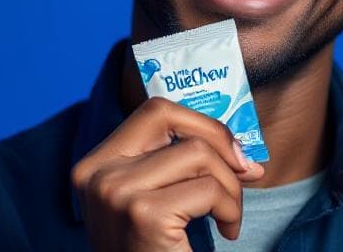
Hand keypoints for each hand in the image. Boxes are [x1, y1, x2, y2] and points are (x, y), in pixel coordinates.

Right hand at [71, 97, 264, 250]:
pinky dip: (230, 210)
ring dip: (230, 188)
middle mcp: (97, 174)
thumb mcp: (155, 200)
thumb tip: (241, 148)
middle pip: (177, 125)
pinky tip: (227, 231)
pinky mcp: (142, 214)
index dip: (202, 123)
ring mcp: (116, 192)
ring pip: (198, 155)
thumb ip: (180, 165)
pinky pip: (208, 190)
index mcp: (94, 165)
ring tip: (228, 217)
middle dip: (222, 146)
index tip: (233, 150)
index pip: (155, 110)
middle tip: (247, 175)